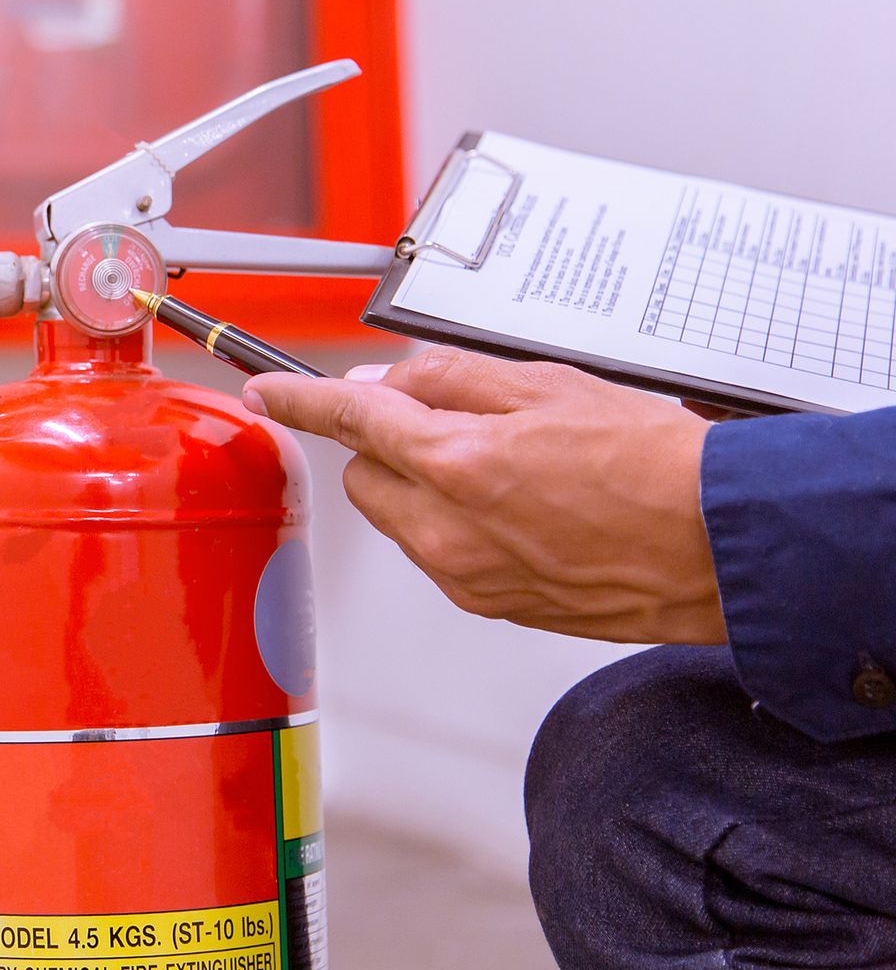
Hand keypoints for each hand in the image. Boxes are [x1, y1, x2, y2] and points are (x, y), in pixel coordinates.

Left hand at [244, 348, 723, 644]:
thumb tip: (386, 384)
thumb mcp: (546, 384)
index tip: (266, 390)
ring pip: (401, 519)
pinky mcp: (490, 606)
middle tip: (458, 425)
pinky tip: (525, 511)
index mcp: (456, 462)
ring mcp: (466, 575)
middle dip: (390, 445)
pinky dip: (459, 527)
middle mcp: (447, 529)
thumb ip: (447, 380)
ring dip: (426, 488)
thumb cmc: (656, 465)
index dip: (298, 399)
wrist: (720, 546)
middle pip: (365, 476)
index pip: (348, 418)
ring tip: (512, 470)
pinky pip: (441, 555)